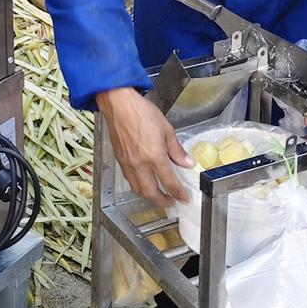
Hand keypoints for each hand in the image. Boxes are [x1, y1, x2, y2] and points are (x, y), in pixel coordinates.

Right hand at [96, 86, 192, 203]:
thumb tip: (187, 163)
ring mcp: (128, 164)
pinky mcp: (120, 161)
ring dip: (149, 197)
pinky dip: (138, 187)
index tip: (184, 198)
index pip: (169, 182)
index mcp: (154, 156)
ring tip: (158, 196)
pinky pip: (130, 180)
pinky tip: (144, 184)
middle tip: (172, 202)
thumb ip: (177, 150)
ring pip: (138, 189)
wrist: (119, 105)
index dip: (179, 193)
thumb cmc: (142, 112)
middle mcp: (140, 164)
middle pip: (151, 192)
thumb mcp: (166, 129)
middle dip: (163, 201)